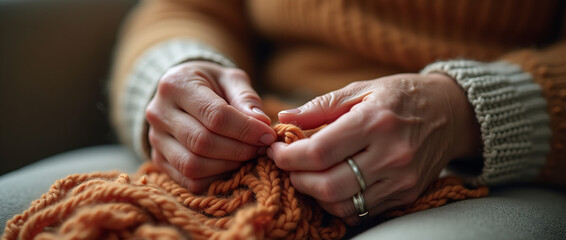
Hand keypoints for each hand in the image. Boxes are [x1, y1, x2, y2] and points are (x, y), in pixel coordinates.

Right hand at [146, 61, 275, 192]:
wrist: (181, 92)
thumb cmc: (211, 84)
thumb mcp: (230, 79)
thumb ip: (246, 98)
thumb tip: (262, 123)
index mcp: (176, 84)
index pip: (214, 115)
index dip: (245, 129)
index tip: (268, 134)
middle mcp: (159, 112)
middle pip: (202, 142)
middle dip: (239, 149)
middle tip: (261, 148)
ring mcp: (155, 139)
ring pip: (192, 165)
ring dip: (227, 166)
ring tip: (247, 156)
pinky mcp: (158, 160)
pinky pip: (187, 180)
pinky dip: (213, 178)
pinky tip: (230, 166)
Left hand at [269, 73, 480, 224]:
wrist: (451, 114)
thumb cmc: (401, 96)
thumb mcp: (363, 89)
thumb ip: (322, 105)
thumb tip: (284, 118)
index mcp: (376, 122)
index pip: (320, 151)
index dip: (289, 156)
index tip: (276, 151)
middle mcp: (391, 155)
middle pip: (328, 185)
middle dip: (297, 179)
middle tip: (288, 166)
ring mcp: (401, 179)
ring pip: (343, 204)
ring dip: (315, 195)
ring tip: (307, 176)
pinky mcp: (407, 194)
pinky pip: (362, 211)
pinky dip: (339, 203)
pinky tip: (331, 186)